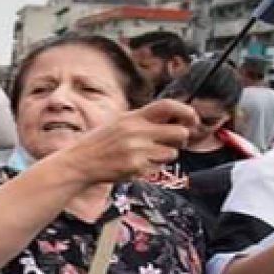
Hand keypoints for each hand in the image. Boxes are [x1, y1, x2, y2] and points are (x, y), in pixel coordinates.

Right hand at [54, 99, 198, 183]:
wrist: (80, 162)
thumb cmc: (100, 143)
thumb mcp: (119, 122)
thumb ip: (143, 120)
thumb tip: (173, 119)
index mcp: (133, 116)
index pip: (166, 106)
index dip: (185, 111)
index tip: (193, 118)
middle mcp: (137, 131)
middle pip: (179, 133)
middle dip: (181, 139)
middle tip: (173, 142)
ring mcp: (137, 150)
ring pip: (172, 153)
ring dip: (165, 155)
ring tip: (147, 155)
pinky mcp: (136, 167)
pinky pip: (158, 168)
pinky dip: (152, 168)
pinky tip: (135, 165)